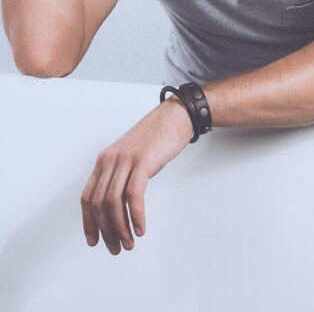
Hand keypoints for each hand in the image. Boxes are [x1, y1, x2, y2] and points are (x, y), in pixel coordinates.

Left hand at [80, 97, 192, 253]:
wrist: (174, 117)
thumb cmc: (156, 138)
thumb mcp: (130, 157)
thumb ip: (120, 176)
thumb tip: (116, 205)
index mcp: (104, 161)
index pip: (87, 197)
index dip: (89, 222)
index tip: (94, 241)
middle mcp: (110, 160)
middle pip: (99, 203)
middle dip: (106, 231)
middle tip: (117, 248)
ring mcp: (125, 160)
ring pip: (114, 202)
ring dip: (121, 228)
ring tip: (129, 242)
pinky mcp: (142, 161)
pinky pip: (133, 194)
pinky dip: (136, 215)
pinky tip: (141, 227)